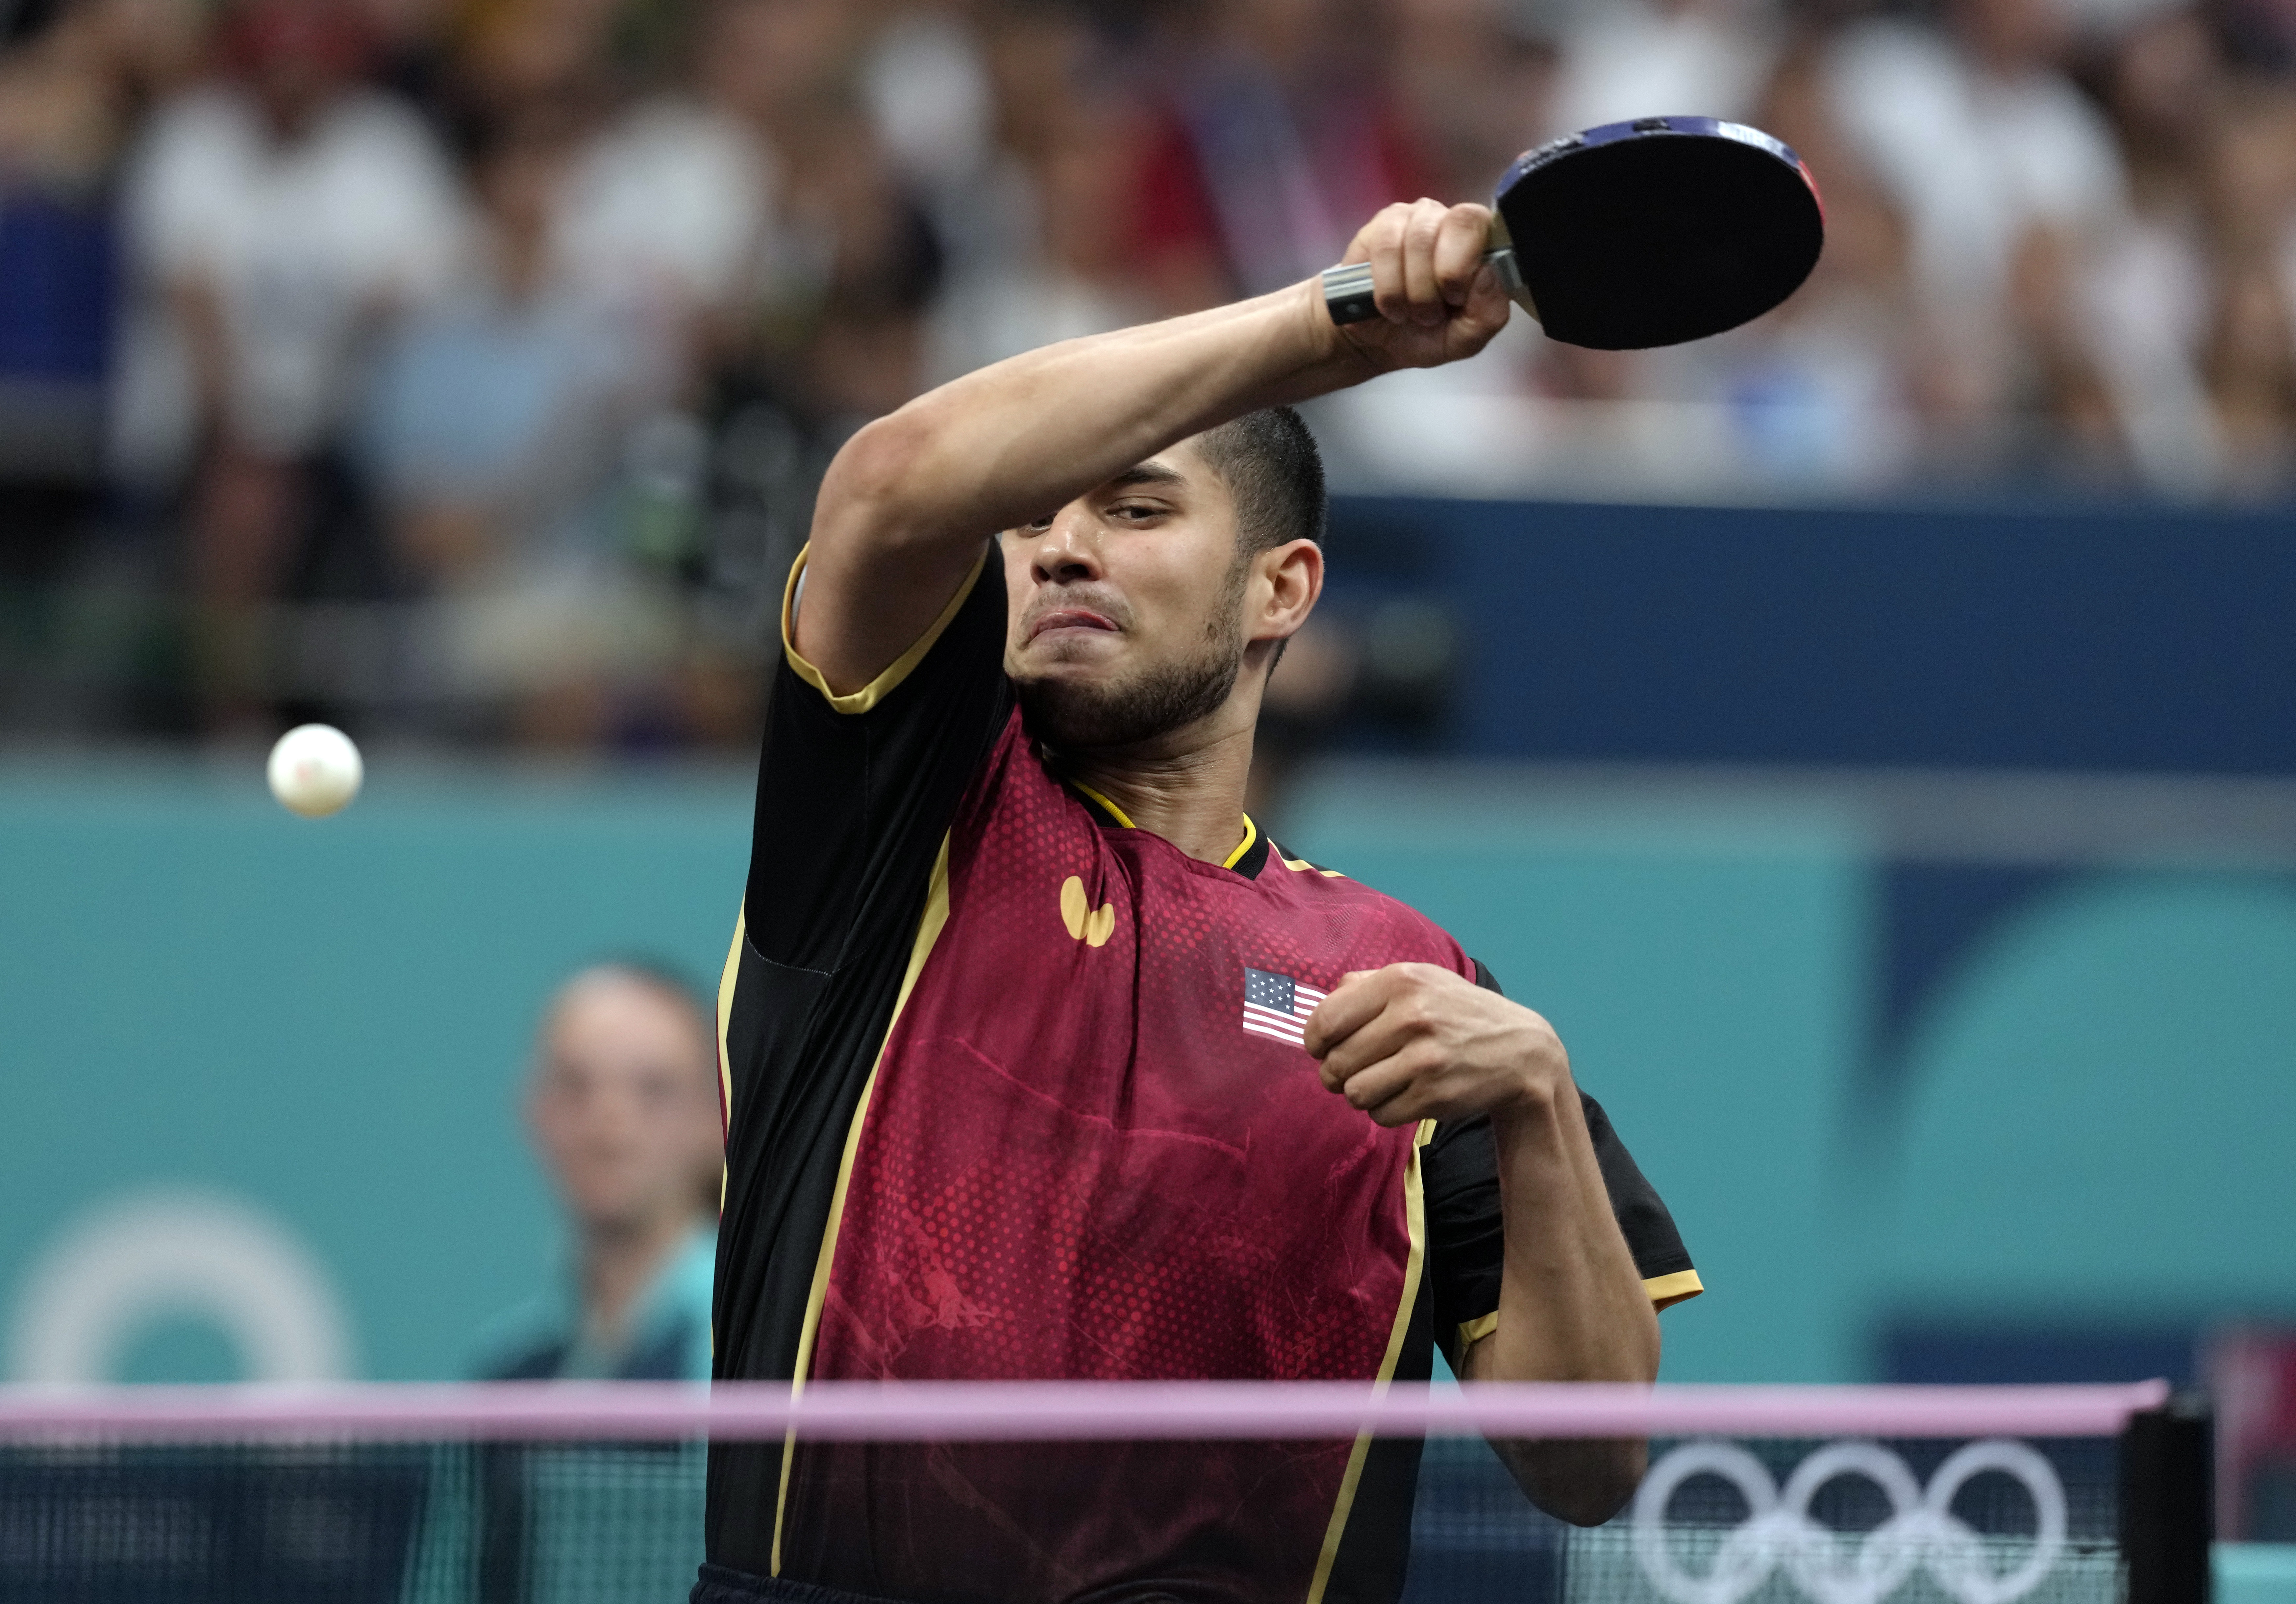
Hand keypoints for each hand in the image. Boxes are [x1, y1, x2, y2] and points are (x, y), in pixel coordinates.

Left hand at [1302, 963, 1568, 1127]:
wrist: (1521, 1052)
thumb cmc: (1457, 1014)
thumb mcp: (1421, 980)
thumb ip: (1368, 983)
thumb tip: (1324, 999)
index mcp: (1400, 980)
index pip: (1326, 1021)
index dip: (1315, 1042)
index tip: (1321, 1048)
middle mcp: (1411, 1016)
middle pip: (1335, 1062)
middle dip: (1336, 1072)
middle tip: (1353, 1070)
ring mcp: (1424, 1058)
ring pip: (1354, 1092)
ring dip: (1360, 1094)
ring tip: (1380, 1082)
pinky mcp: (1434, 1095)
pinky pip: (1380, 1115)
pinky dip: (1384, 1110)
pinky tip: (1404, 1095)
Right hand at [1329, 199, 1513, 372]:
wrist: (1376, 344)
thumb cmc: (1425, 336)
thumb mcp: (1465, 339)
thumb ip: (1489, 314)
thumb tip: (1487, 275)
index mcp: (1478, 244)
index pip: (1487, 225)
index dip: (1469, 263)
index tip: (1455, 299)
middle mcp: (1449, 221)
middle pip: (1460, 221)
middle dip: (1443, 275)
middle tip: (1431, 311)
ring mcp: (1413, 218)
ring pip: (1419, 238)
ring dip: (1413, 289)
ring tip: (1409, 312)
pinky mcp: (1379, 227)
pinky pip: (1386, 246)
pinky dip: (1388, 287)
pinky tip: (1389, 305)